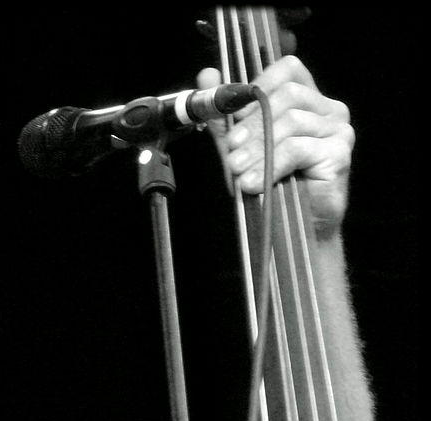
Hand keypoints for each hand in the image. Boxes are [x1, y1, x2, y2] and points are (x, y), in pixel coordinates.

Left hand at [197, 56, 353, 237]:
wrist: (288, 227)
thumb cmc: (267, 184)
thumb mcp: (240, 145)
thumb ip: (224, 113)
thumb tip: (206, 75)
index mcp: (306, 100)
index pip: (288, 69)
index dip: (259, 85)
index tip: (234, 114)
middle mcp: (327, 109)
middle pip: (287, 94)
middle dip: (252, 123)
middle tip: (232, 152)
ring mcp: (337, 130)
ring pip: (291, 121)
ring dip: (258, 148)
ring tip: (239, 171)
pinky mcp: (339, 153)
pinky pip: (298, 148)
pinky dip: (271, 164)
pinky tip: (254, 182)